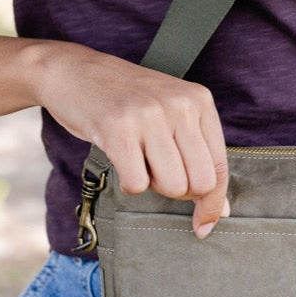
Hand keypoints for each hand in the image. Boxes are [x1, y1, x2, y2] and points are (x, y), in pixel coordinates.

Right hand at [34, 42, 229, 236]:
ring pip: (172, 186)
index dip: (213, 203)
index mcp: (199, 100)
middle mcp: (180, 105)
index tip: (204, 225)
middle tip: (157, 173)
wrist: (74, 71)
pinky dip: (128, 182)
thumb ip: (198, 156)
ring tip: (138, 158)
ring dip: (153, 185)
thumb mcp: (170, 114)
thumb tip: (220, 211)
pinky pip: (137, 184)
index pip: (219, 166)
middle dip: (180, 192)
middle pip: (200, 183)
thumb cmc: (126, 100)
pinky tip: (120, 157)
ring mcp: (149, 116)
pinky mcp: (118, 129)